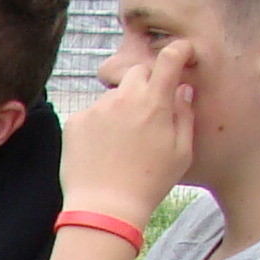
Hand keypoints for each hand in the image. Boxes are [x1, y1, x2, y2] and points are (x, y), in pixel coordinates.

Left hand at [63, 40, 194, 229]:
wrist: (104, 208)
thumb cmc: (150, 183)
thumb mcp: (182, 151)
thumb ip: (185, 114)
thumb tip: (182, 89)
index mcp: (154, 102)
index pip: (169, 58)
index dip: (178, 51)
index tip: (182, 54)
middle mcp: (123, 98)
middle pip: (137, 73)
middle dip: (146, 84)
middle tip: (148, 111)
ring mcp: (96, 109)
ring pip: (113, 96)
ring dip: (120, 108)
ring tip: (122, 142)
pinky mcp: (74, 122)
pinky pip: (91, 113)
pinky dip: (98, 124)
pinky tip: (102, 149)